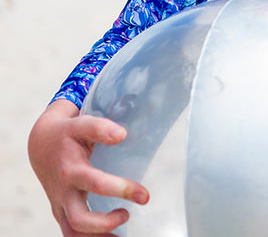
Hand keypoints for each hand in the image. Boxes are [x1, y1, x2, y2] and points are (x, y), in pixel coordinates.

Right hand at [28, 99, 149, 235]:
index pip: (95, 183)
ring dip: (99, 236)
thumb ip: (100, 127)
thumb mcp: (81, 124)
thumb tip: (122, 135)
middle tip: (133, 209)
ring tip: (124, 229)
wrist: (40, 145)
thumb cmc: (67, 134)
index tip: (143, 191)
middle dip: (107, 222)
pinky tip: (113, 236)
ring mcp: (61, 205)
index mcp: (71, 170)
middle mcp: (64, 192)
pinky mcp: (61, 212)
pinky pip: (72, 234)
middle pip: (80, 219)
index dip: (121, 188)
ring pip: (73, 232)